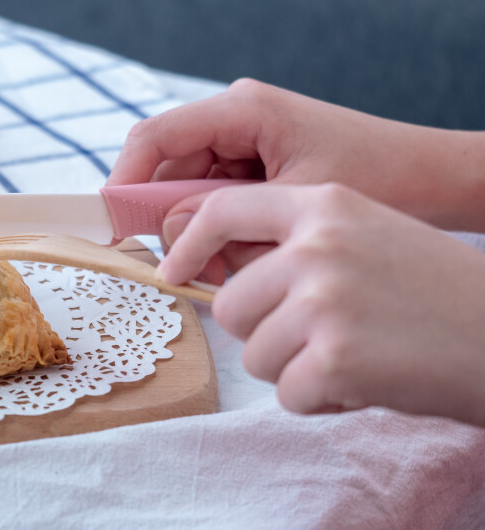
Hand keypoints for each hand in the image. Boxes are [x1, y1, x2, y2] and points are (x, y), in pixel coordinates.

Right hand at [107, 79, 484, 280]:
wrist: (431, 178)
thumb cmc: (377, 178)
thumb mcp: (291, 201)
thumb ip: (220, 213)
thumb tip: (164, 232)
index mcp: (242, 111)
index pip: (154, 139)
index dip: (123, 182)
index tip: (112, 227)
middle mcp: (234, 119)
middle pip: (166, 171)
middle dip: (169, 222)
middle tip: (188, 270)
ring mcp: (243, 142)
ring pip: (187, 192)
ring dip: (198, 234)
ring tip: (228, 268)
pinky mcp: (254, 164)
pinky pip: (214, 200)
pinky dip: (220, 233)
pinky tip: (243, 258)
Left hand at [157, 183, 484, 425]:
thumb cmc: (435, 291)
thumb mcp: (368, 234)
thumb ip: (295, 242)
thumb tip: (211, 271)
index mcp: (325, 205)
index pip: (223, 209)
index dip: (189, 244)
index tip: (172, 271)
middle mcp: (317, 245)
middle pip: (229, 304)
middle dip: (263, 331)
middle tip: (324, 336)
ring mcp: (324, 299)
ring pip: (253, 353)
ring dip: (294, 367)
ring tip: (355, 354)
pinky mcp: (335, 356)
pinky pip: (287, 393)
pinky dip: (322, 400)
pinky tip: (369, 380)